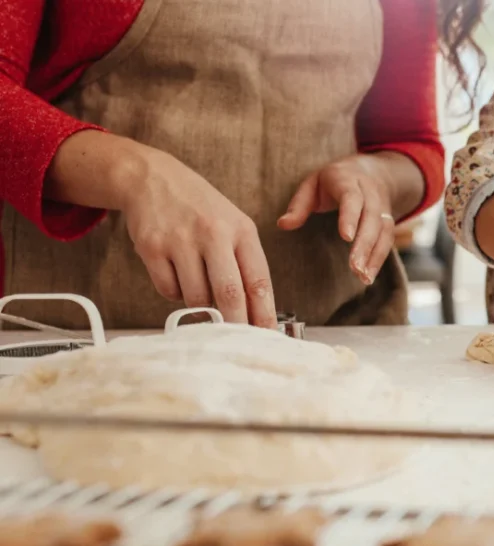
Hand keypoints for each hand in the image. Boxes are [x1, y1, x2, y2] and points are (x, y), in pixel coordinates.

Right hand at [121, 148, 275, 326]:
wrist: (152, 178)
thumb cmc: (201, 209)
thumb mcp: (234, 226)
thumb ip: (245, 264)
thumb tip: (255, 313)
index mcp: (241, 230)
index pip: (259, 281)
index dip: (264, 314)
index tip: (267, 336)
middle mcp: (213, 234)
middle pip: (229, 294)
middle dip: (235, 324)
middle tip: (237, 342)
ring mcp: (180, 240)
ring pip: (196, 297)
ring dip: (201, 306)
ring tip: (200, 288)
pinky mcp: (151, 247)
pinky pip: (168, 290)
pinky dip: (175, 293)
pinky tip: (177, 274)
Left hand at [277, 154, 397, 284]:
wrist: (374, 171)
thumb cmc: (335, 180)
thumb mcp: (313, 184)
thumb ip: (299, 205)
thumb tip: (282, 225)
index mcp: (348, 180)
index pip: (352, 199)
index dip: (350, 217)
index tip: (346, 237)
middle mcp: (370, 193)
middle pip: (370, 219)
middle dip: (364, 244)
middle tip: (355, 268)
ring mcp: (382, 207)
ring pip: (383, 231)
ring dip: (374, 256)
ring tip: (363, 278)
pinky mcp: (388, 221)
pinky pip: (388, 240)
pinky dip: (379, 259)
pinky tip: (368, 276)